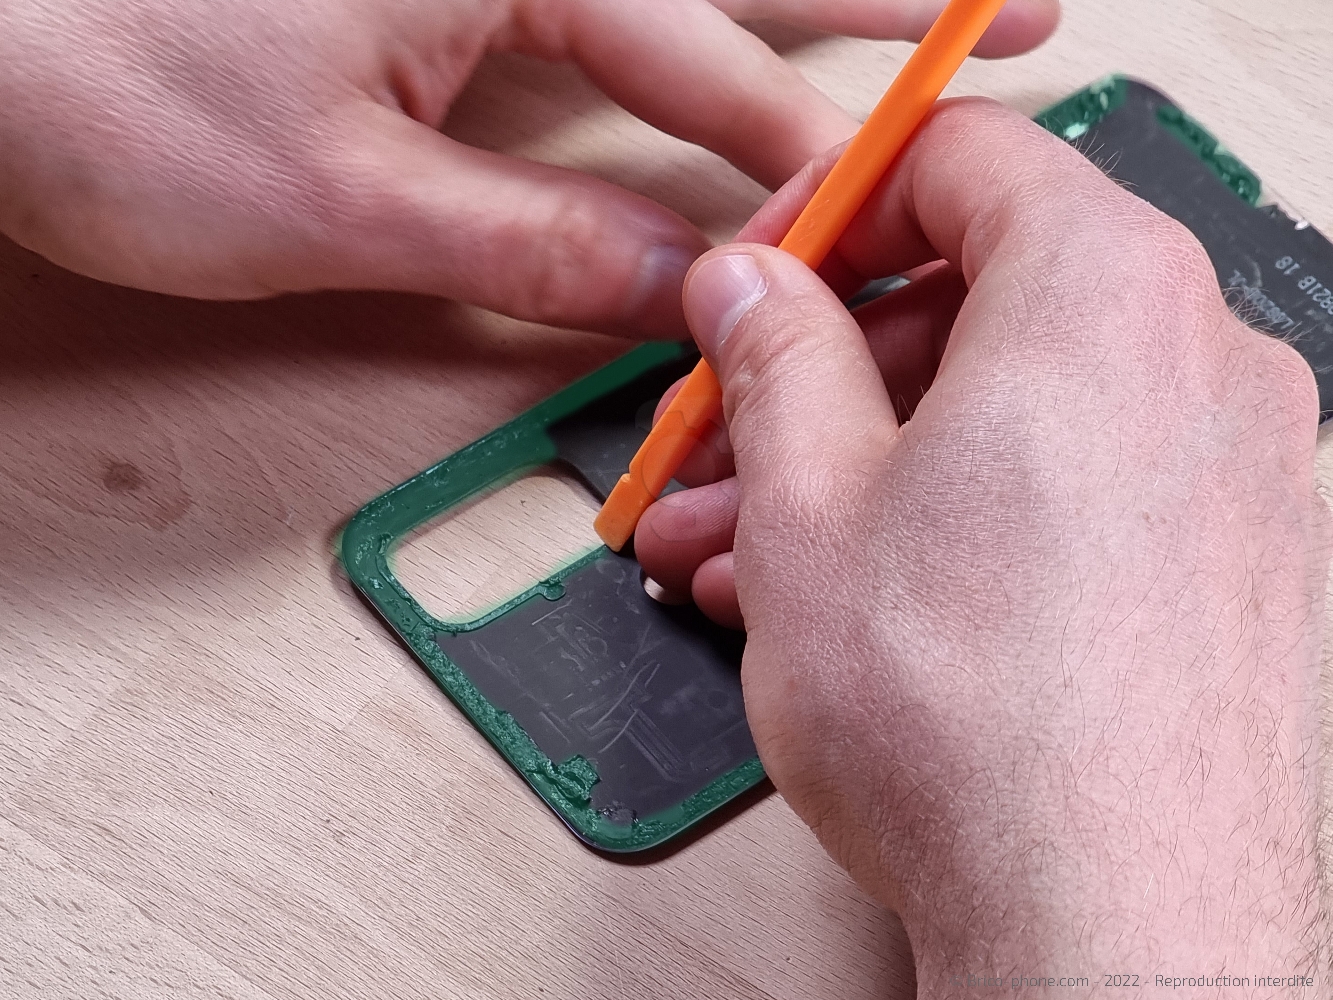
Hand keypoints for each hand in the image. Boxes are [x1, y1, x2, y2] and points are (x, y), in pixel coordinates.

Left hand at [0, 0, 1056, 336]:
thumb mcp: (341, 201)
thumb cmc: (103, 82)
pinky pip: (601, 4)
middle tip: (1020, 14)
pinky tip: (723, 40)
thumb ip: (531, 247)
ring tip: (930, 7)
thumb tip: (677, 299)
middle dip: (882, 9)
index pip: (705, 71)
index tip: (878, 236)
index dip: (801, 167)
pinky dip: (683, 25)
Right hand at [637, 100, 1329, 978]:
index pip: (959, 161)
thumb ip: (776, 355)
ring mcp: (1229, 468)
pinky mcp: (1227, 563)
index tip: (763, 273)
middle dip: (824, 367)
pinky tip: (846, 591)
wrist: (1116, 932)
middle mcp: (1197, 362)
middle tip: (732, 427)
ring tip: (748, 543)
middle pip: (978, 294)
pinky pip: (1063, 489)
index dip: (832, 205)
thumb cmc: (975, 729)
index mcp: (1102, 294)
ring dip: (863, 461)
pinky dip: (950, 514)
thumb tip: (753, 288)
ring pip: (1006, 411)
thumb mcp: (808, 503)